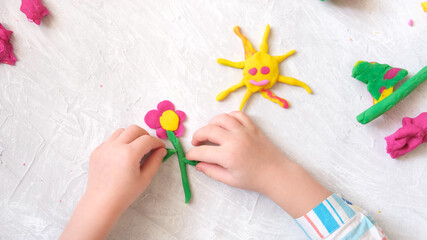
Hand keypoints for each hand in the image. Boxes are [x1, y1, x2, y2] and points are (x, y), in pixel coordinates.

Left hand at [60, 125, 165, 239]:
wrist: (101, 202)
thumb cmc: (125, 193)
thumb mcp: (145, 178)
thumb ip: (155, 161)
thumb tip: (162, 150)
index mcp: (129, 154)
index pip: (147, 139)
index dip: (157, 142)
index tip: (160, 148)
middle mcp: (115, 146)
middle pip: (134, 129)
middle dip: (145, 135)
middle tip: (149, 146)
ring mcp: (104, 147)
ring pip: (121, 131)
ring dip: (131, 136)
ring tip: (135, 148)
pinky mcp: (97, 151)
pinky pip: (111, 139)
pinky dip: (119, 142)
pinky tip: (122, 155)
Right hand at [186, 112, 329, 217]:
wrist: (276, 173)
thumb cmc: (254, 179)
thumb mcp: (230, 180)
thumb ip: (211, 171)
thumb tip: (198, 165)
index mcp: (228, 156)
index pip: (202, 151)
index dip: (192, 154)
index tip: (190, 156)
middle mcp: (234, 140)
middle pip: (208, 130)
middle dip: (197, 136)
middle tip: (196, 143)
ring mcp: (244, 131)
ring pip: (221, 118)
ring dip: (211, 123)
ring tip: (210, 132)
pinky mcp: (252, 127)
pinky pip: (237, 115)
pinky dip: (228, 117)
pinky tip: (226, 125)